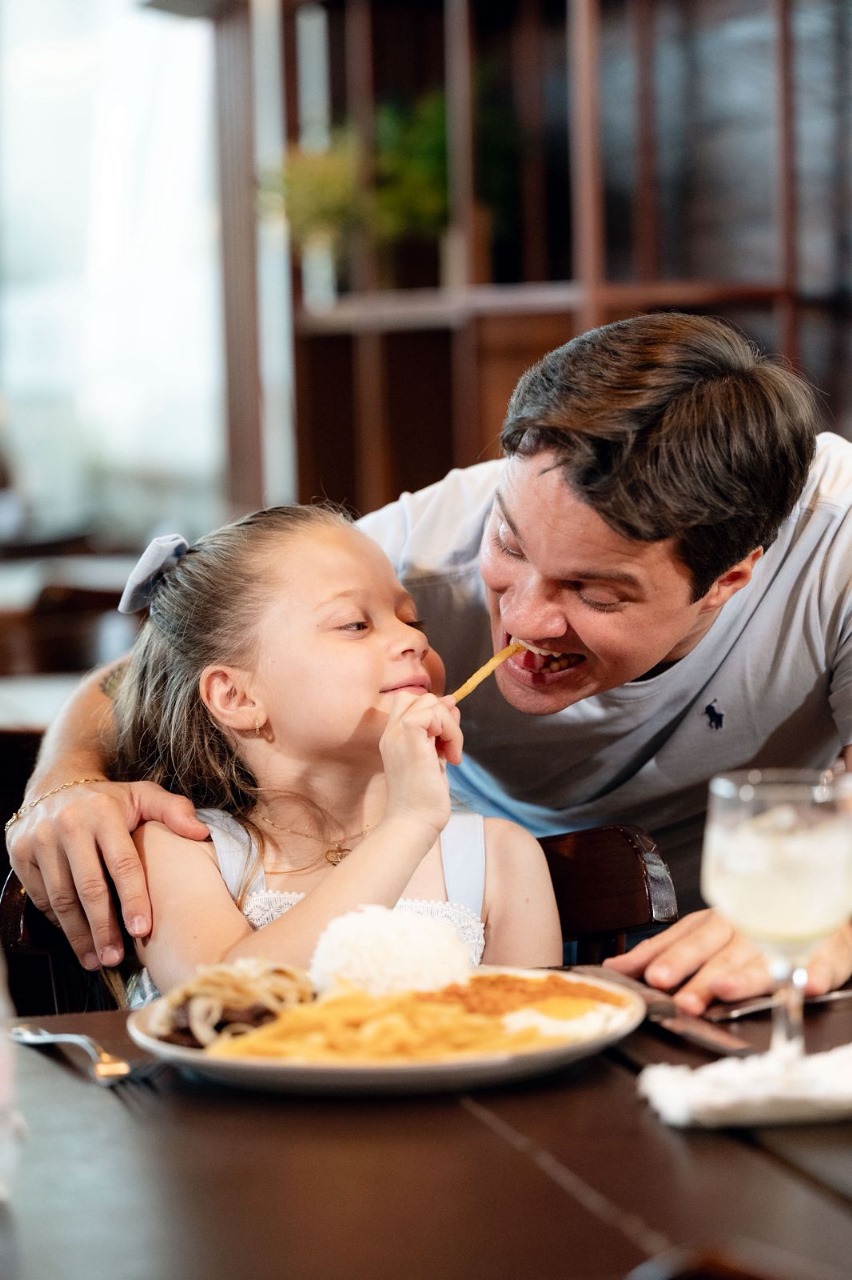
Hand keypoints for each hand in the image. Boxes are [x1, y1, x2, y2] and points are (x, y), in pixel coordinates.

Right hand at [7, 779, 208, 968]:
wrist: (55, 785)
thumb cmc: (109, 800)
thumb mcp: (142, 795)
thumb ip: (174, 810)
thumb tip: (201, 832)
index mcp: (103, 812)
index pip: (122, 863)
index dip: (133, 899)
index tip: (143, 930)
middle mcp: (69, 824)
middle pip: (89, 887)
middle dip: (103, 928)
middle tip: (116, 958)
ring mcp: (40, 839)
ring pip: (61, 898)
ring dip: (79, 934)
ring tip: (96, 959)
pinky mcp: (20, 853)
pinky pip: (41, 896)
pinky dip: (58, 921)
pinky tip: (76, 938)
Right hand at [379, 693, 462, 838]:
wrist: (413, 824)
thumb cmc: (423, 801)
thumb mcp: (433, 759)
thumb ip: (439, 733)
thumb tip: (452, 704)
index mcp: (393, 739)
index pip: (409, 702)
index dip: (433, 711)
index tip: (446, 739)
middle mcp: (391, 734)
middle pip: (420, 697)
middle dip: (444, 716)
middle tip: (450, 746)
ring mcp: (398, 735)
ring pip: (431, 702)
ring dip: (450, 726)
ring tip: (451, 755)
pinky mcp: (410, 740)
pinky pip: (433, 713)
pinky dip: (450, 731)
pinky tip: (450, 756)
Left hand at [604, 910, 851, 1014]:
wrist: (819, 907)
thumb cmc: (753, 925)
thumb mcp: (708, 933)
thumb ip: (666, 950)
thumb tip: (617, 967)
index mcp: (718, 922)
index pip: (686, 938)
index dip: (667, 956)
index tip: (646, 974)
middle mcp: (748, 929)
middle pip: (722, 952)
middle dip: (699, 974)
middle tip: (681, 996)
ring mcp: (787, 940)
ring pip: (765, 960)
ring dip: (747, 976)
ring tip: (727, 990)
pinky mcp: (826, 952)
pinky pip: (823, 963)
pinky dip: (817, 974)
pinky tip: (809, 985)